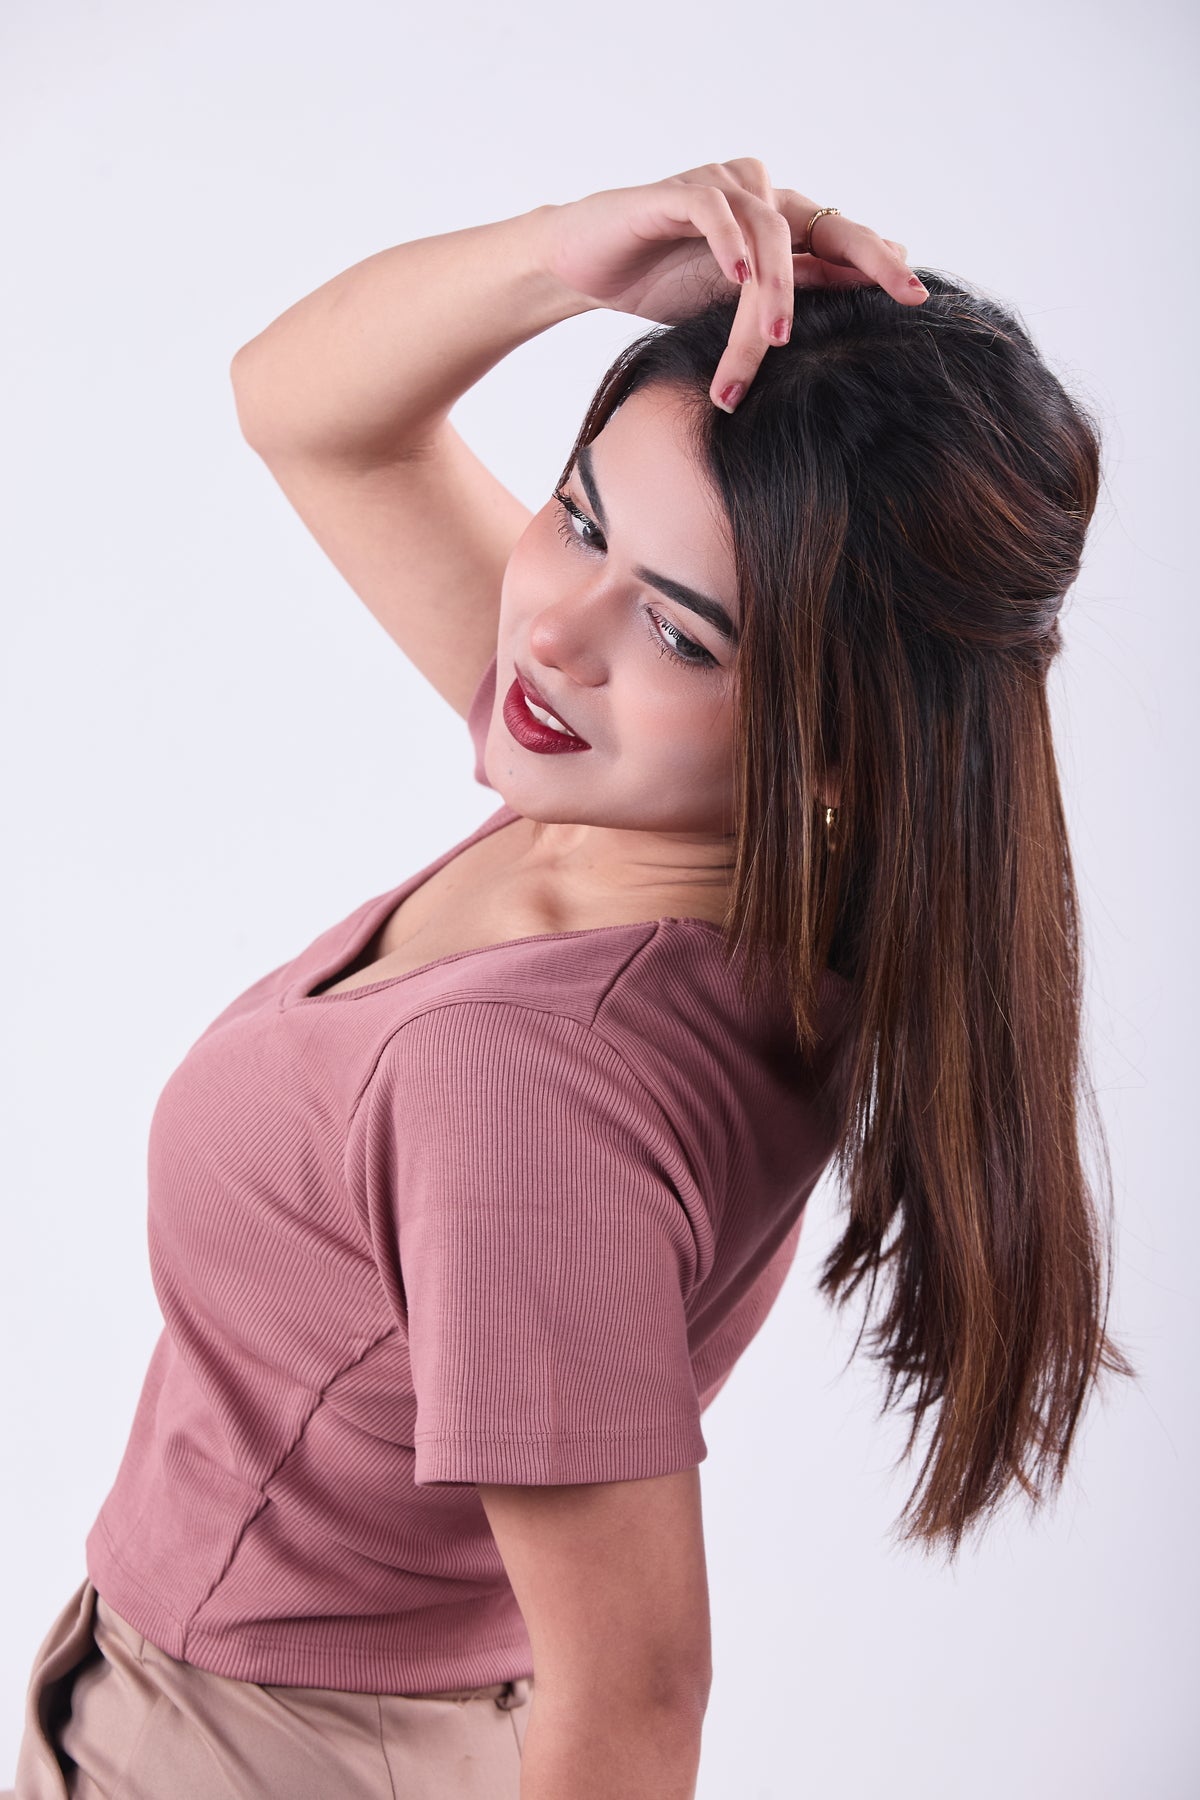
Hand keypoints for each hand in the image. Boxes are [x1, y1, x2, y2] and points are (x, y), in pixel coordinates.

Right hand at [536, 155, 925, 409]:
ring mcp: (721, 187)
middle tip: (901, 294)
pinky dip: (729, 243)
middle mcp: (760, 194)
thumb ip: (793, 289)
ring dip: (773, 290)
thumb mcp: (737, 301)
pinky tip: (738, 277)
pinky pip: (715, 211)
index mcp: (779, 221)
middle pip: (825, 223)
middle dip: (869, 259)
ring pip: (769, 234)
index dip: (880, 263)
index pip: (841, 239)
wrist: (588, 267)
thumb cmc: (662, 281)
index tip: (918, 298)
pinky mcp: (678, 193)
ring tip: (772, 338)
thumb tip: (858, 289)